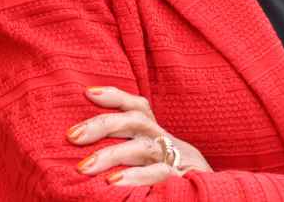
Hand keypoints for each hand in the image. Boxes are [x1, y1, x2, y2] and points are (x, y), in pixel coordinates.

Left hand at [66, 85, 212, 185]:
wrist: (211, 196)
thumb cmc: (171, 179)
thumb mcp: (149, 160)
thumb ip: (127, 150)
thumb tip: (84, 153)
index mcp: (157, 134)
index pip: (137, 107)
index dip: (114, 96)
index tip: (87, 92)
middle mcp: (165, 140)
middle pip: (135, 120)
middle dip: (102, 124)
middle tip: (72, 135)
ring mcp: (175, 158)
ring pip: (142, 147)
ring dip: (110, 154)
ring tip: (83, 167)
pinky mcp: (181, 178)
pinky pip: (158, 173)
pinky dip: (135, 176)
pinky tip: (113, 183)